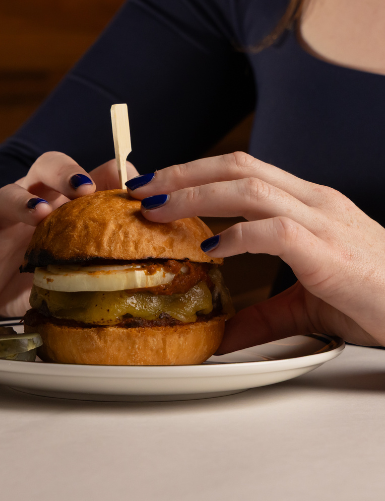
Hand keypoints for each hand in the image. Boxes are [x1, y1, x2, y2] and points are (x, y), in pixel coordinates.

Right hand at [0, 153, 136, 316]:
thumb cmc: (34, 269)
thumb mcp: (68, 254)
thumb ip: (99, 231)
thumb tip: (142, 210)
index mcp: (54, 201)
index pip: (74, 172)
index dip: (96, 170)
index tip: (121, 178)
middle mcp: (26, 202)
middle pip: (42, 169)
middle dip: (64, 173)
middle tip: (83, 189)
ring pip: (4, 197)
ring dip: (22, 201)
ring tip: (38, 213)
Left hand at [126, 152, 384, 351]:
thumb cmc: (375, 299)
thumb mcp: (306, 303)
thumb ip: (262, 313)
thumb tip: (221, 334)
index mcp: (306, 204)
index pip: (241, 170)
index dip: (193, 172)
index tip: (154, 186)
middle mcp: (313, 202)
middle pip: (237, 167)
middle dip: (182, 173)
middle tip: (140, 188)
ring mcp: (323, 222)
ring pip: (250, 187)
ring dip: (196, 195)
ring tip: (157, 209)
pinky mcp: (329, 252)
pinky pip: (275, 230)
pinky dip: (237, 234)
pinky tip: (211, 247)